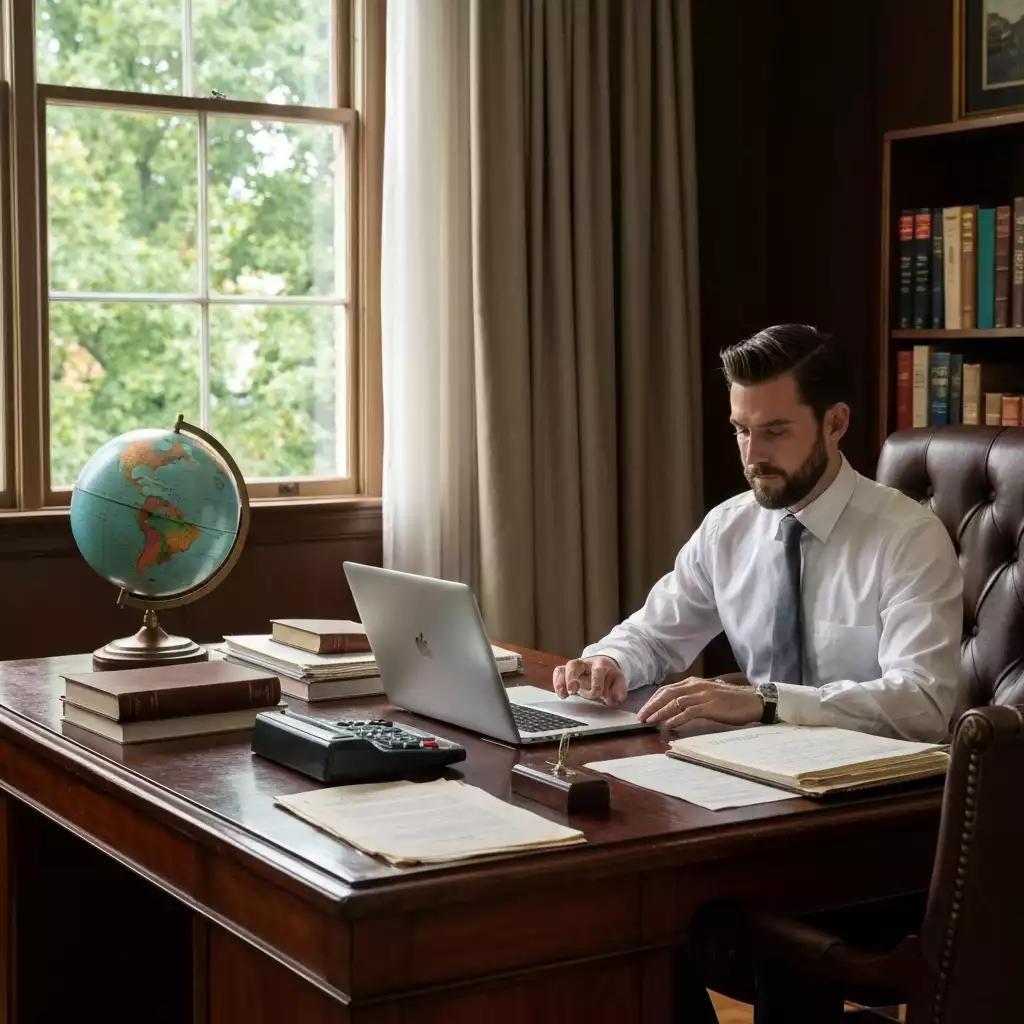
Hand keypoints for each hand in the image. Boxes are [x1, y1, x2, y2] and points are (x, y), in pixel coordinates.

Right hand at [552, 656, 627, 707]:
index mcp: (600, 664)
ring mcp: (575, 668)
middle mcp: (585, 664)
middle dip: (572, 678)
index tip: (596, 694)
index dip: (596, 683)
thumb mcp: (619, 681)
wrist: (603, 667)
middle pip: (574, 664)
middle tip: (573, 691)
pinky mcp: (567, 673)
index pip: (597, 670)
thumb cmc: (610, 676)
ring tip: (563, 694)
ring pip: (563, 668)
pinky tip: (561, 694)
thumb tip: (615, 699)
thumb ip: (619, 690)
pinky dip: (557, 682)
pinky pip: (559, 673)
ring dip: (561, 681)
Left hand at [637, 676, 762, 728]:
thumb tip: (675, 709)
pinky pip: (688, 711)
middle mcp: (696, 686)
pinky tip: (668, 725)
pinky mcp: (710, 706)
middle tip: (641, 717)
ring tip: (650, 722)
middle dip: (652, 706)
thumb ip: (693, 698)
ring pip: (675, 702)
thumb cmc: (731, 701)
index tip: (644, 710)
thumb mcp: (708, 695)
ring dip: (660, 712)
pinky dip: (676, 718)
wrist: (754, 701)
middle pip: (667, 694)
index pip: (667, 689)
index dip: (653, 700)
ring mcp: (703, 695)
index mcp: (694, 682)